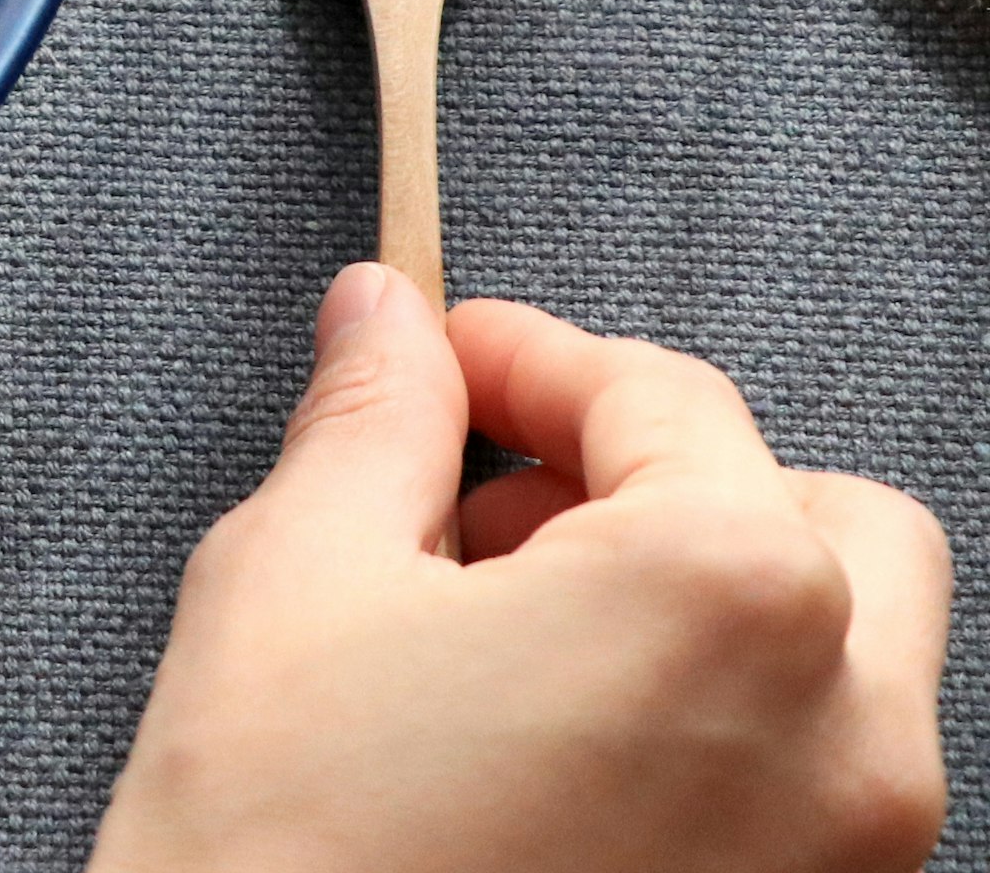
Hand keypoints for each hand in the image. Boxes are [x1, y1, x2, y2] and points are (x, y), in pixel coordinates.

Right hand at [91, 265, 950, 872]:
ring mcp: (850, 861)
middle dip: (661, 481)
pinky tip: (545, 742)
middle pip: (816, 518)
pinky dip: (712, 728)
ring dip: (698, 606)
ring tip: (505, 635)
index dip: (526, 357)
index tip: (442, 362)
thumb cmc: (290, 858)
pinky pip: (807, 789)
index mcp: (731, 594)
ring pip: (837, 662)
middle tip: (492, 504)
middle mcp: (847, 730)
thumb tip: (385, 323)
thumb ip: (370, 422)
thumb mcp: (294, 579)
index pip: (660, 396)